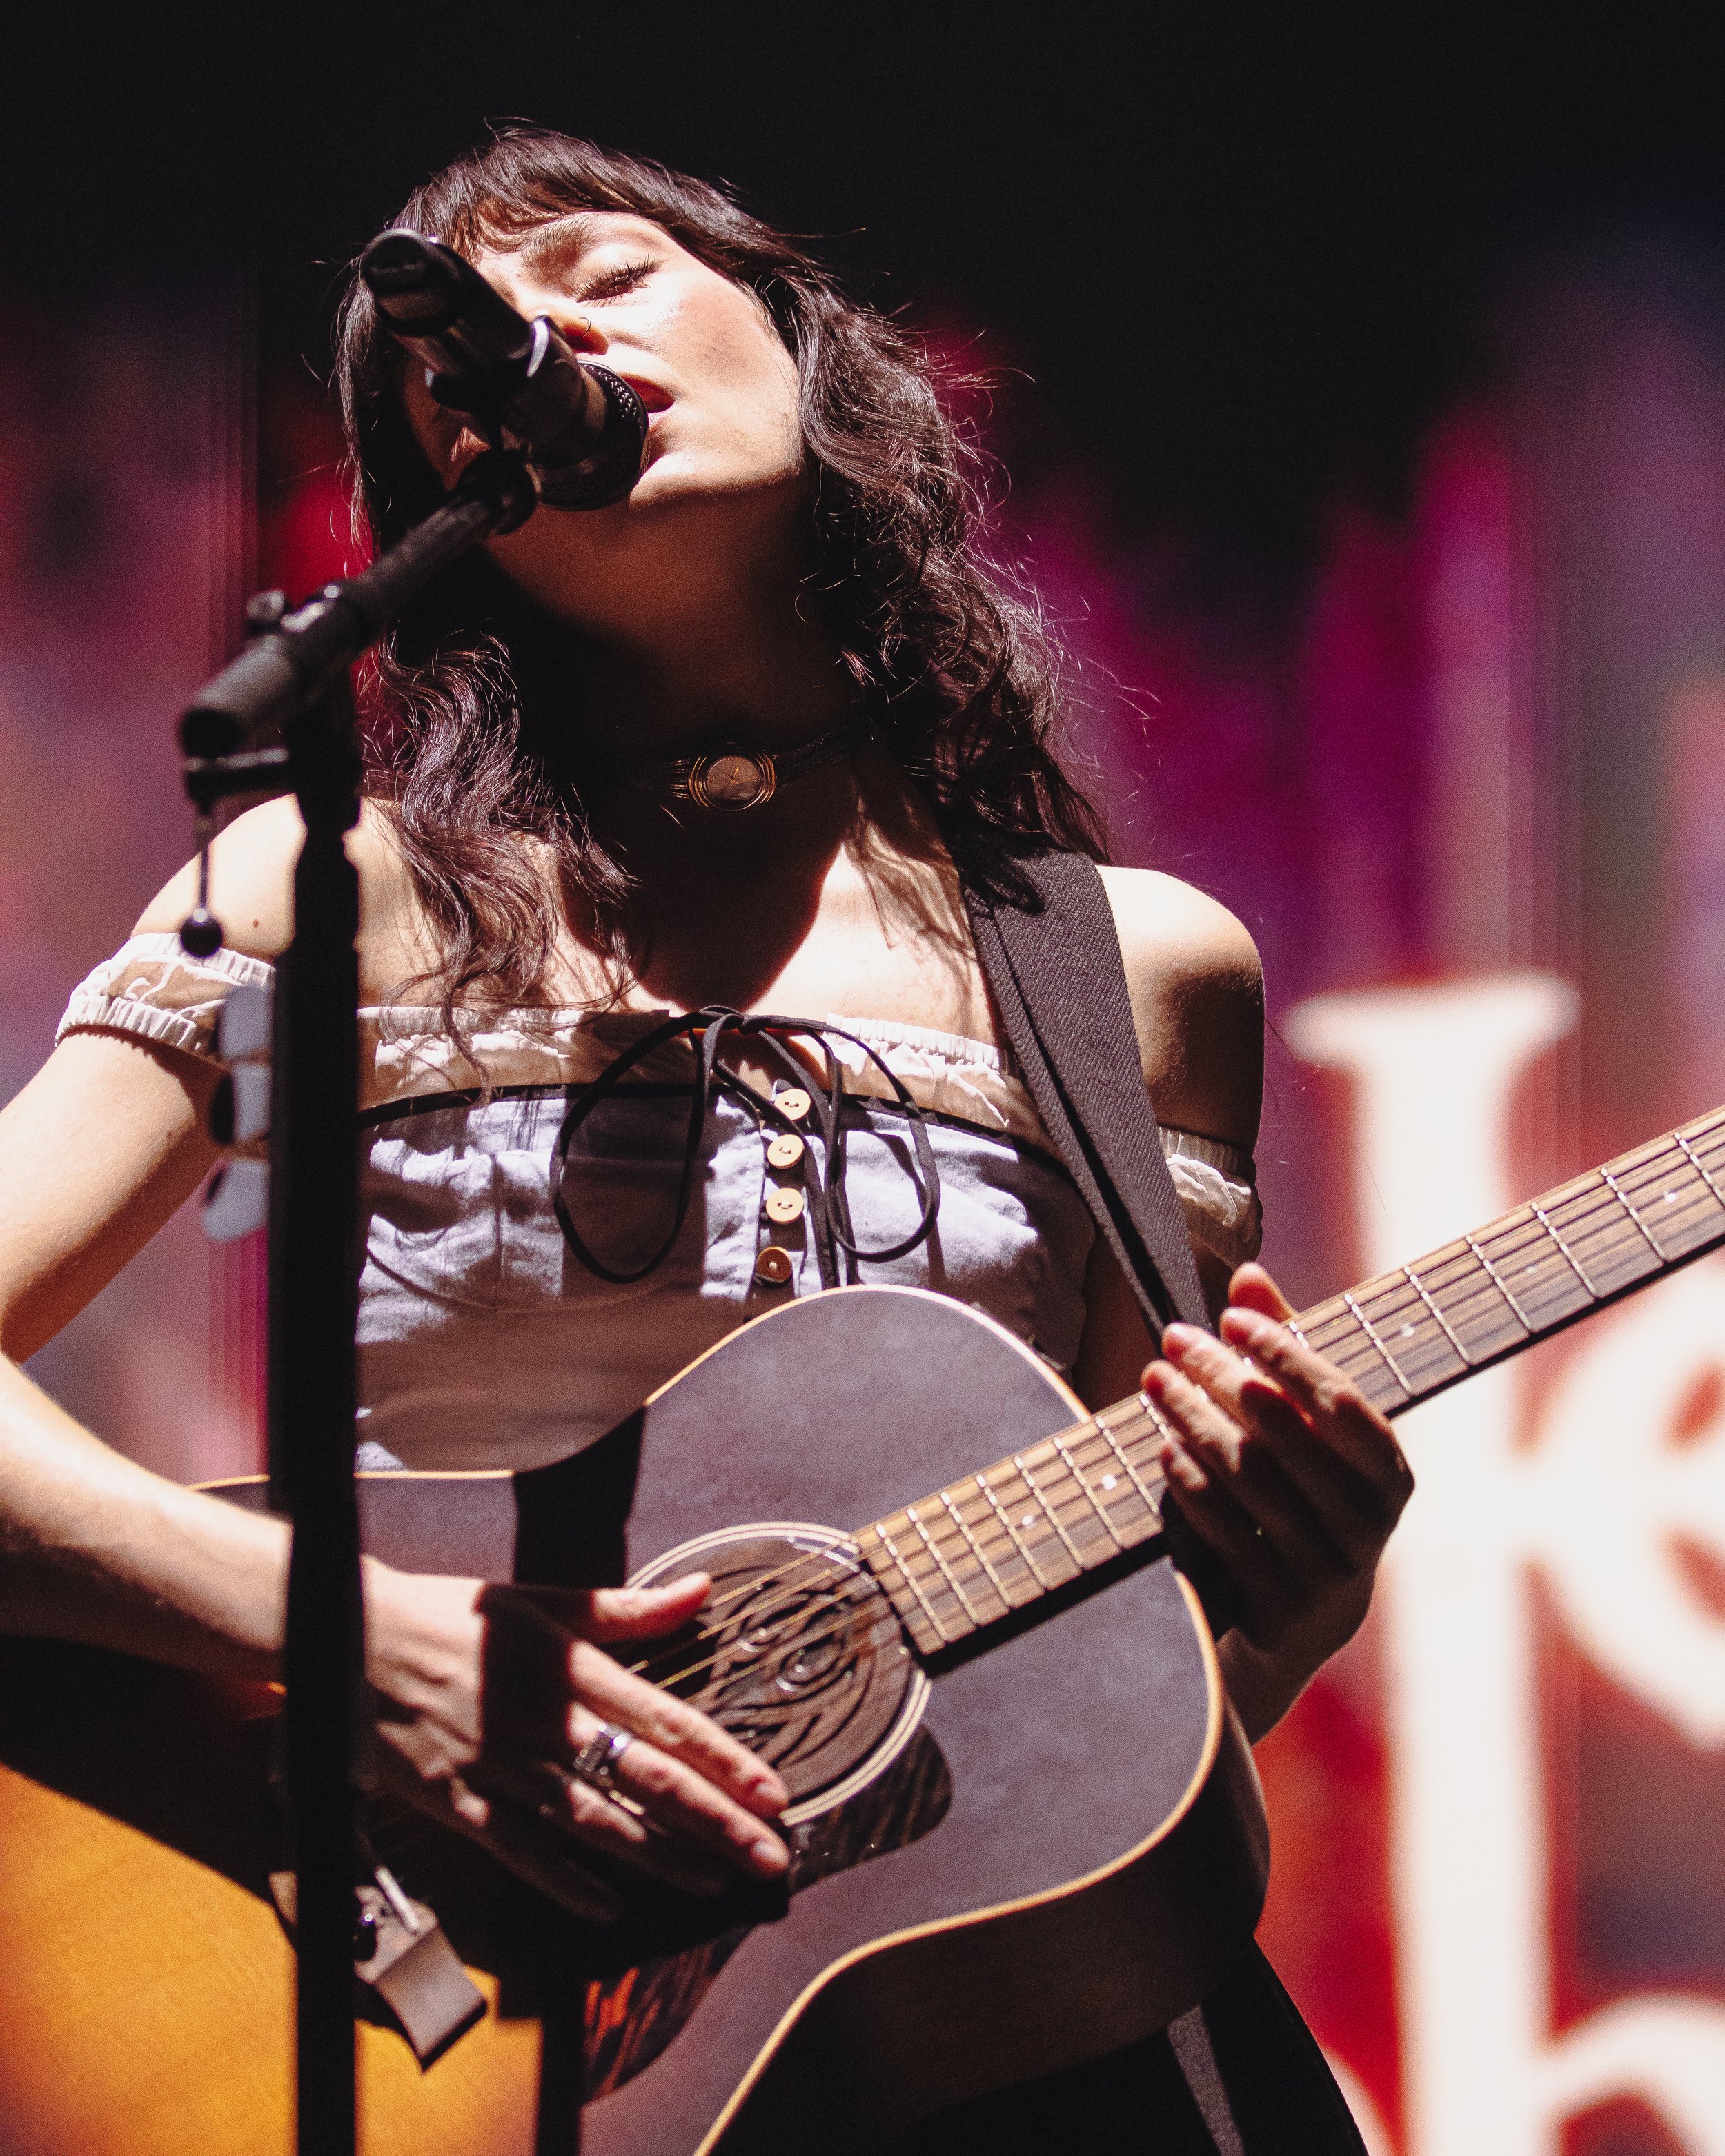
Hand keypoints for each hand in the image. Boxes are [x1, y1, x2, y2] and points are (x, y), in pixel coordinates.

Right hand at [362, 1563, 788, 1919]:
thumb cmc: (453, 1615)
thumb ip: (626, 1608)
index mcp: (569, 1665)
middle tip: (768, 1855)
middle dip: (713, 1821)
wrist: (349, 1638)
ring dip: (659, 1856)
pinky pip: (519, 1851)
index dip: (723, 1759)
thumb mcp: (542, 1599)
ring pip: (593, 1821)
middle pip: (643, 1777)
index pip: (664, 1718)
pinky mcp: (456, 1802)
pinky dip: (565, 1881)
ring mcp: (498, 1766)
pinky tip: (609, 1906)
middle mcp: (542, 1719)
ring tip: (714, 1882)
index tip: (774, 1791)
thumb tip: (701, 1590)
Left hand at [1140, 1263, 1413, 1727]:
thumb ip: (1285, 1351)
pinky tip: (1162, 1444)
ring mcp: (1327, 1572)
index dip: (1284, 1352)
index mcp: (1389, 1473)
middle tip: (1172, 1338)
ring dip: (1193, 1419)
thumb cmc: (1301, 1496)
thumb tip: (1248, 1275)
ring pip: (1250, 1475)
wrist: (1298, 1624)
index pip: (1341, 1399)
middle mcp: (1369, 1525)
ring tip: (1154, 1380)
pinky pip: (1225, 1528)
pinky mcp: (1280, 1608)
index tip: (1228, 1316)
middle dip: (1221, 1375)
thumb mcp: (1306, 1428)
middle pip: (1283, 1431)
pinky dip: (1190, 1482)